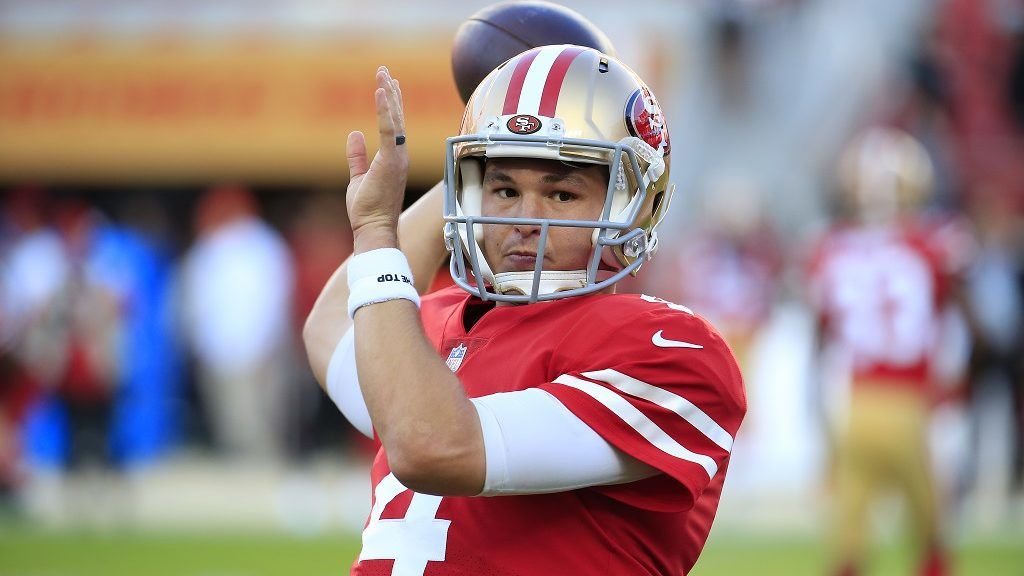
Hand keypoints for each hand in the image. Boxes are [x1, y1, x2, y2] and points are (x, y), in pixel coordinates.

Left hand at [346, 67, 408, 252]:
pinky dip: (386, 109)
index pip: (393, 127)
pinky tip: (381, 91)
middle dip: (391, 93)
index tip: (387, 86)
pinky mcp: (391, 160)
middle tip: (385, 71)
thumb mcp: (358, 178)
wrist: (375, 228)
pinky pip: (389, 129)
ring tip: (383, 73)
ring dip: (389, 95)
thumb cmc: (368, 210)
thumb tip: (355, 134)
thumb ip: (357, 156)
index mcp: (394, 159)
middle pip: (397, 118)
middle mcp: (400, 155)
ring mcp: (398, 157)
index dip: (390, 105)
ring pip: (395, 119)